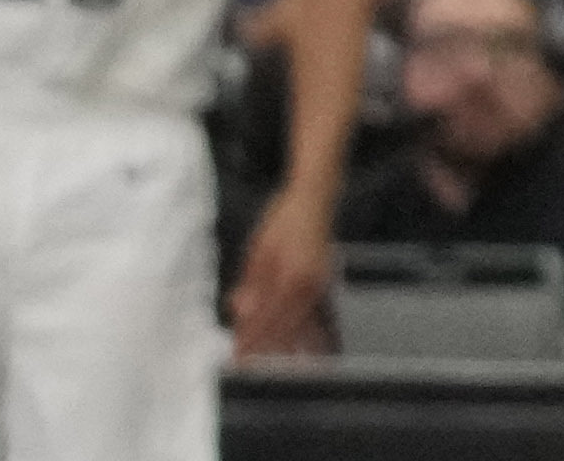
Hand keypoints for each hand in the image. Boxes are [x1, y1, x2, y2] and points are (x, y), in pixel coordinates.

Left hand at [234, 193, 337, 360]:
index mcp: (289, 276)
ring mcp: (320, 285)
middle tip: (249, 366)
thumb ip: (252, 283)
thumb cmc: (283, 218)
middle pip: (284, 327)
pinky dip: (306, 333)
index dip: (251, 340)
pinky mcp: (325, 284)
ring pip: (302, 325)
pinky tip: (301, 347)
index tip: (238, 358)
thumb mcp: (260, 248)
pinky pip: (315, 316)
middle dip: (265, 349)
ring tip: (276, 366)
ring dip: (287, 346)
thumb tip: (240, 310)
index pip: (266, 318)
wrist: (316, 197)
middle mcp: (308, 285)